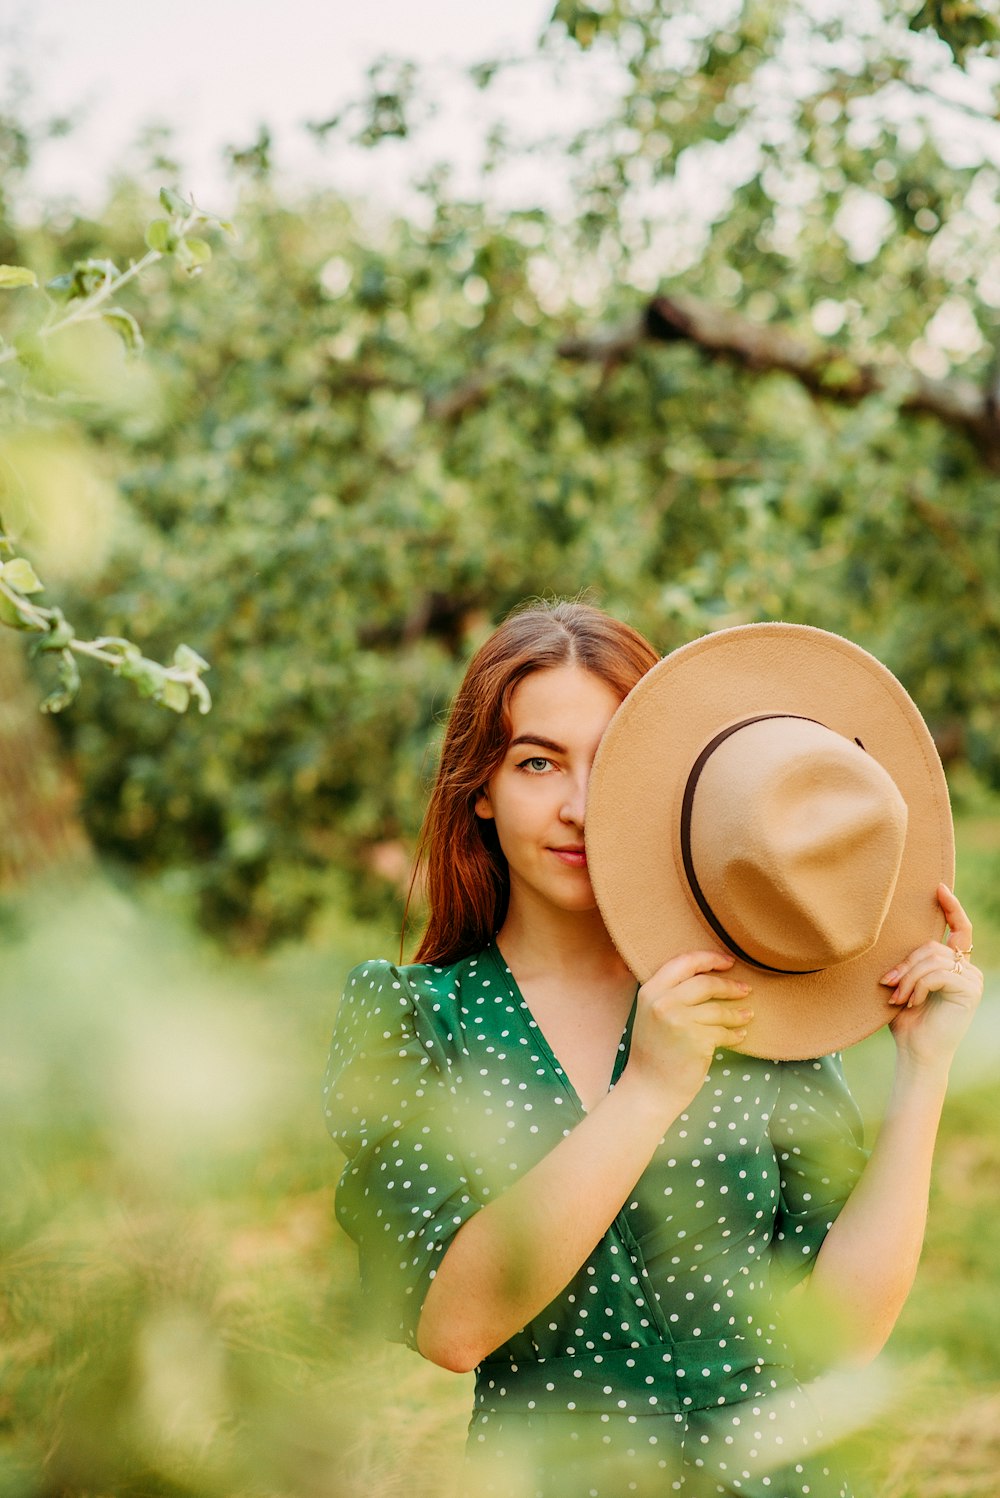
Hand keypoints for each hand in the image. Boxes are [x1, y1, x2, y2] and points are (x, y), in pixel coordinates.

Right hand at [625, 950, 751, 1113]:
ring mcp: (679, 1021)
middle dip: (729, 985)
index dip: (709, 958)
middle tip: (745, 989)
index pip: (683, 962)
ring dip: (736, 1012)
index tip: (727, 962)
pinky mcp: (696, 1040)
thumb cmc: (653, 1053)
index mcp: (650, 991)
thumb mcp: (651, 1014)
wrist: (649, 1089)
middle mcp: (662, 1002)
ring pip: (717, 1009)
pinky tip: (740, 1035)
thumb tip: (706, 975)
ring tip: (747, 1015)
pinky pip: (722, 1032)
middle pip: (705, 982)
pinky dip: (734, 1034)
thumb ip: (669, 994)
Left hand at [879, 884, 982, 1072]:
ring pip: (932, 959)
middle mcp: (967, 969)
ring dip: (908, 978)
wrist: (916, 1052)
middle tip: (887, 983)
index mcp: (953, 965)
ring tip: (896, 997)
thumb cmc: (906, 1020)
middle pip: (931, 946)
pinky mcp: (970, 991)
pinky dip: (918, 986)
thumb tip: (892, 933)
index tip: (938, 887)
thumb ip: (908, 961)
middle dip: (905, 964)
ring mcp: (972, 980)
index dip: (951, 907)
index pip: (959, 929)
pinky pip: (938, 973)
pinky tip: (910, 1002)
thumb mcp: (904, 983)